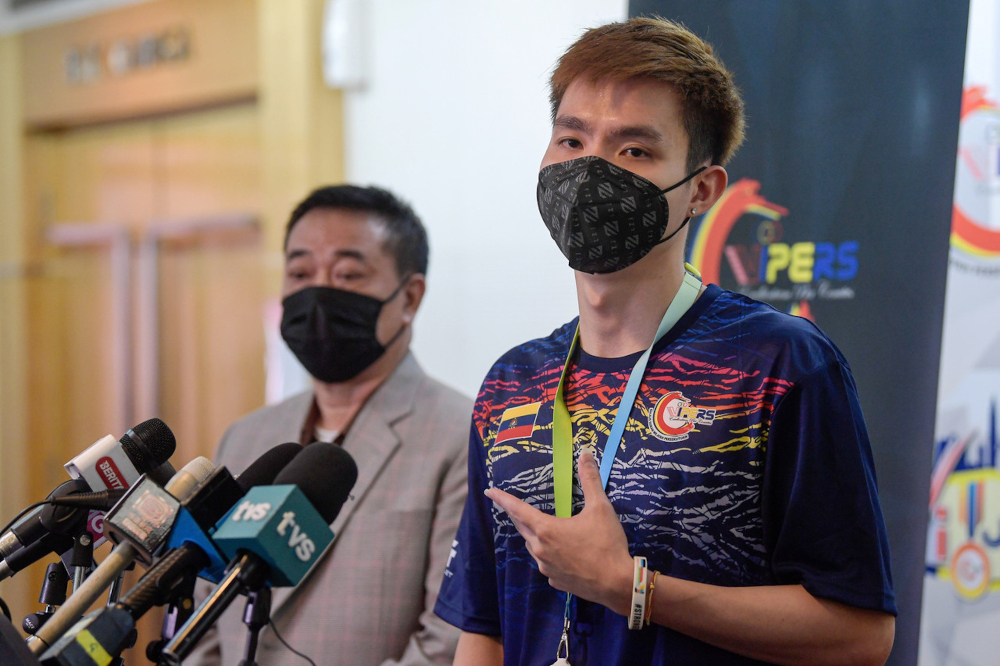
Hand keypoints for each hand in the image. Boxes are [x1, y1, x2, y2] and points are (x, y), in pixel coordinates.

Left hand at [485, 451, 633, 614]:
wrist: (618, 583)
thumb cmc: (607, 543)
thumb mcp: (600, 508)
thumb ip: (590, 480)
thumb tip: (585, 453)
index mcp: (546, 529)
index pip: (517, 510)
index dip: (502, 499)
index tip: (489, 491)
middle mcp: (540, 549)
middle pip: (523, 528)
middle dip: (518, 516)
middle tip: (514, 507)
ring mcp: (546, 568)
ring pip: (534, 547)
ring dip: (535, 536)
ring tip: (546, 528)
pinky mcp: (555, 581)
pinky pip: (546, 563)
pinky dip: (549, 554)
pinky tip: (564, 553)